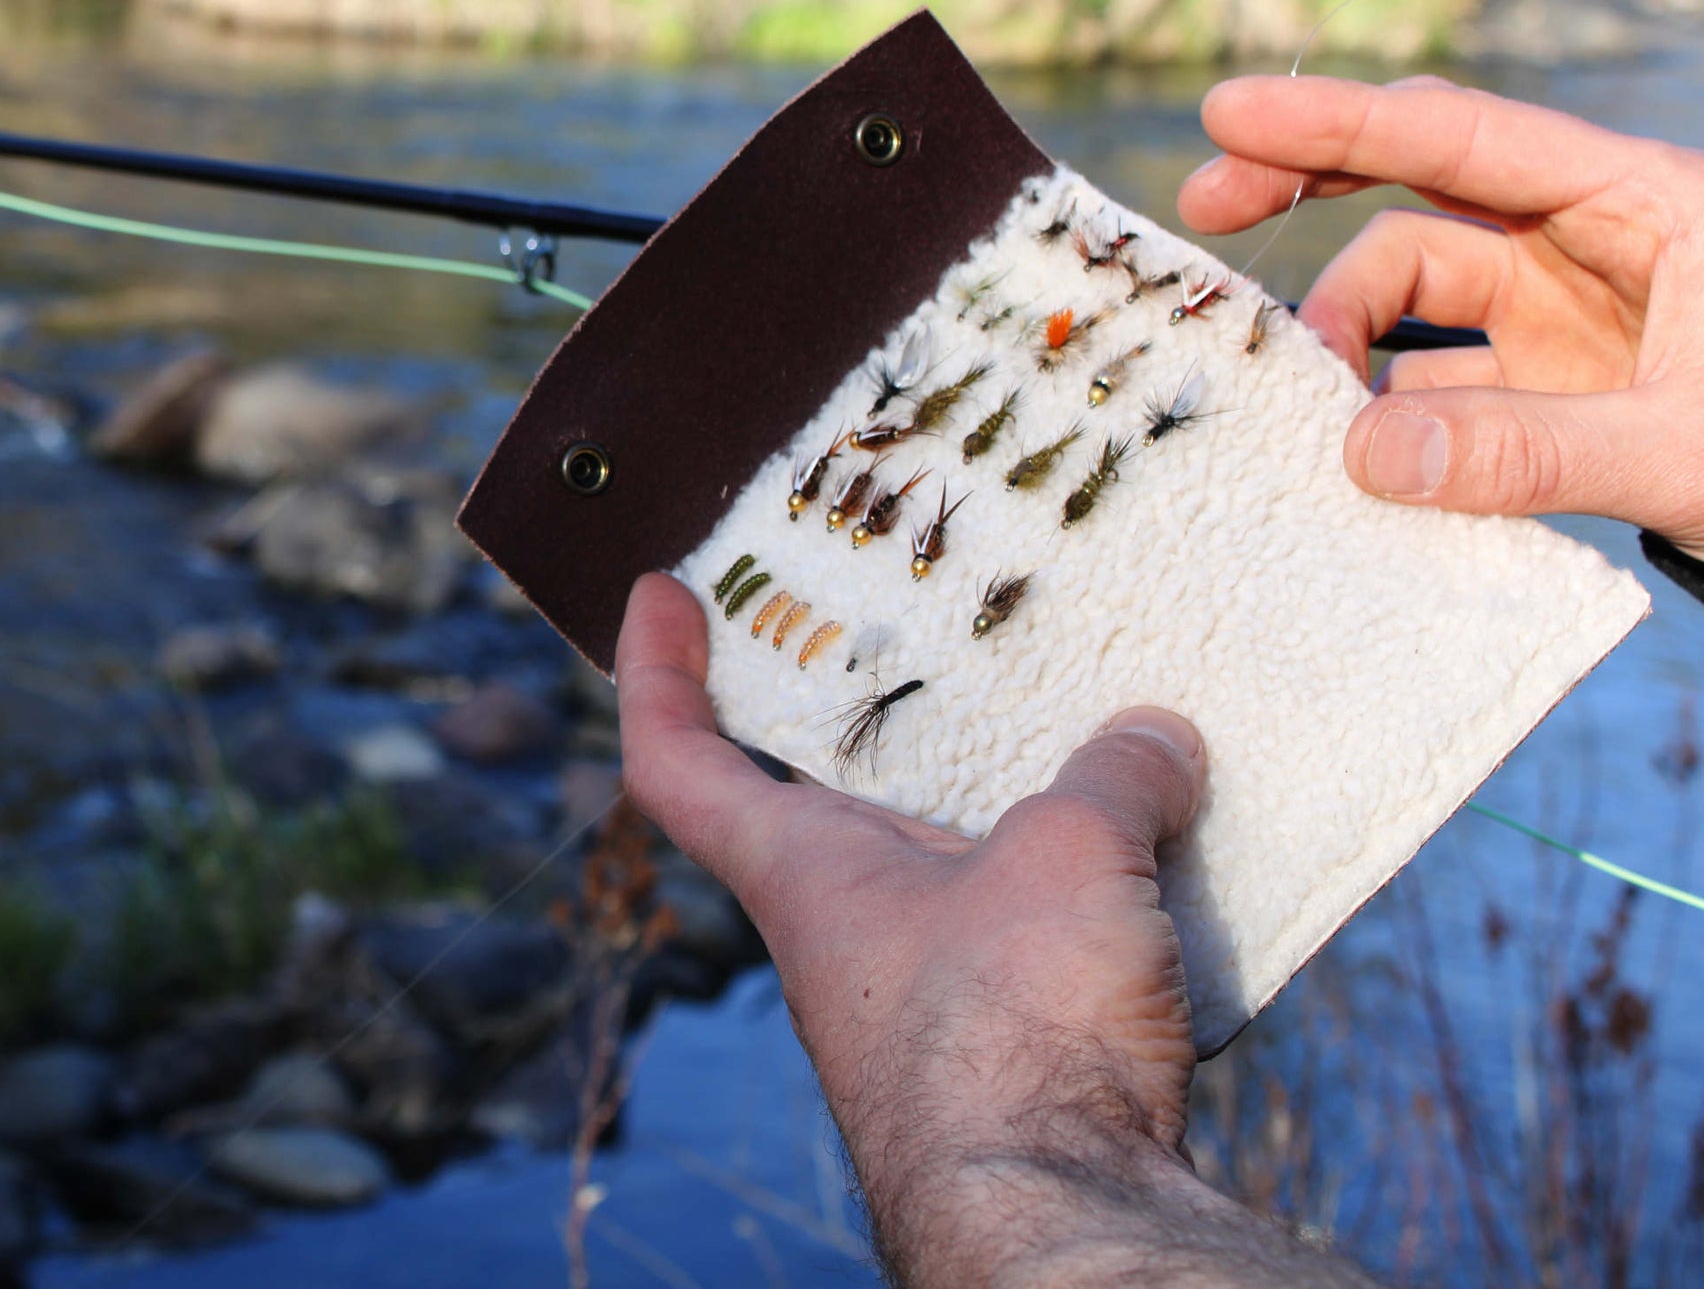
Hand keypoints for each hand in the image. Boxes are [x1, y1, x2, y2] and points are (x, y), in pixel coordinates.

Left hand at [618, 573, 1373, 1287]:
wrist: (1064, 1221)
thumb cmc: (1016, 1030)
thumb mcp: (1069, 857)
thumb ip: (1112, 777)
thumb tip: (1158, 736)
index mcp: (805, 872)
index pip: (677, 761)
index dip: (653, 670)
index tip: (660, 591)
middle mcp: (844, 932)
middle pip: (819, 797)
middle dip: (858, 713)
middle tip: (903, 624)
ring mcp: (919, 995)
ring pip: (940, 864)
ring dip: (990, 799)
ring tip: (1075, 718)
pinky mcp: (1002, 1045)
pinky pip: (1022, 929)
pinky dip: (1068, 876)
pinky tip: (1146, 847)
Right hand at [1178, 73, 1703, 558]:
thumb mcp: (1688, 442)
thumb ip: (1531, 448)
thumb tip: (1362, 458)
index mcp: (1640, 204)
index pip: (1465, 140)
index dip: (1340, 122)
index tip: (1228, 114)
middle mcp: (1586, 245)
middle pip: (1419, 190)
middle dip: (1308, 188)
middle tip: (1202, 207)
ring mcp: (1562, 320)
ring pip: (1413, 297)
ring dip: (1344, 340)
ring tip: (1291, 402)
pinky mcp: (1546, 391)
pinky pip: (1434, 388)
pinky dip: (1382, 417)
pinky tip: (1345, 454)